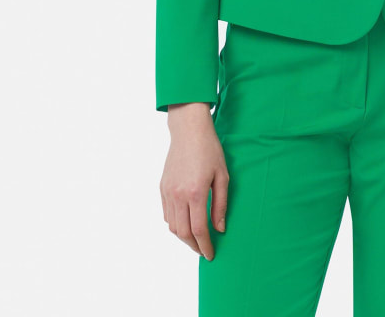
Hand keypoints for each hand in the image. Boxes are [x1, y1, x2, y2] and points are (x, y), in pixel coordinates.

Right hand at [159, 103, 228, 260]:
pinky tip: (185, 223)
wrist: (188, 130)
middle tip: (204, 251)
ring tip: (196, 239)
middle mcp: (178, 195)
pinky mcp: (162, 187)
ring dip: (183, 237)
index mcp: (195, 193)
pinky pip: (166, 214)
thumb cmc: (209, 149)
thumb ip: (220, 204)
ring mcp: (168, 192)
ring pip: (172, 226)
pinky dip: (175, 224)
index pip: (199, 230)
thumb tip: (219, 229)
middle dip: (194, 246)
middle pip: (183, 233)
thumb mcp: (222, 176)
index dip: (205, 246)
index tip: (210, 255)